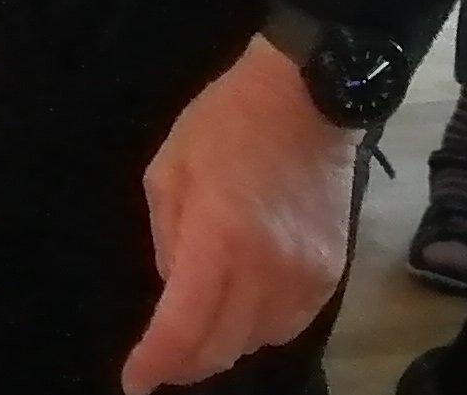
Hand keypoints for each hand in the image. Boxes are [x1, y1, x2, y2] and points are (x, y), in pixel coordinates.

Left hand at [120, 40, 364, 391]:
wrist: (308, 100)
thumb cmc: (225, 125)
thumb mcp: (168, 171)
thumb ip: (166, 239)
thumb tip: (174, 289)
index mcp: (217, 240)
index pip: (183, 327)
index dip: (156, 362)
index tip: (135, 382)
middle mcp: (265, 270)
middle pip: (221, 347)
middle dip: (184, 362)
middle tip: (159, 361)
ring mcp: (305, 277)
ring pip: (256, 342)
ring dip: (221, 347)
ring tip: (197, 334)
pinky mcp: (332, 275)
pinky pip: (288, 325)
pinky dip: (258, 330)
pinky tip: (240, 314)